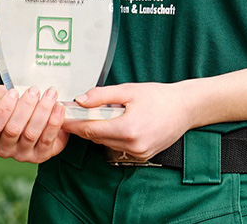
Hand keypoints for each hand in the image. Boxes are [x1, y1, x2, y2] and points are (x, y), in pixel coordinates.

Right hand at [0, 85, 67, 163]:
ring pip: (31, 134)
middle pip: (13, 129)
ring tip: (49, 94)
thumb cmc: (16, 105)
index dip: (3, 108)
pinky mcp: (41, 155)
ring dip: (42, 111)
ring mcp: (23, 154)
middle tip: (34, 90)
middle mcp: (5, 148)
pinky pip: (48, 139)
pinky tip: (58, 107)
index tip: (14, 92)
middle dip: (25, 107)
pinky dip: (54, 121)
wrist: (37, 113)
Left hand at [63, 82, 190, 160]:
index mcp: (128, 129)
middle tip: (73, 112)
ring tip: (94, 114)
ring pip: (106, 143)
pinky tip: (114, 123)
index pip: (90, 129)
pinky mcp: (142, 156)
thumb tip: (80, 100)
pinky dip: (112, 136)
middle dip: (84, 125)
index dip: (73, 123)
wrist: (185, 108)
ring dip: (98, 130)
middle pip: (96, 138)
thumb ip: (102, 96)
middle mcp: (132, 146)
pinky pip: (118, 146)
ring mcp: (138, 153)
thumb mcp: (129, 90)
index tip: (61, 117)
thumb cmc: (159, 97)